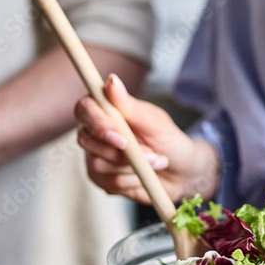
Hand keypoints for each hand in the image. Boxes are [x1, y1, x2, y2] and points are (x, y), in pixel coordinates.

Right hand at [75, 74, 219, 203]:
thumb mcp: (155, 122)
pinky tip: (144, 175)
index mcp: (106, 110)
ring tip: (154, 162)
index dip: (97, 123)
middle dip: (120, 152)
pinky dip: (132, 181)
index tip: (121, 138)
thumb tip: (111, 80)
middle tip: (151, 153)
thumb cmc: (169, 140)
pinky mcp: (101, 179)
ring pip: (98, 164)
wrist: (181, 172)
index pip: (84, 108)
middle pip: (86, 140)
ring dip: (132, 167)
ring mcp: (95, 156)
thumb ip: (130, 105)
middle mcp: (95, 132)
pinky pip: (109, 183)